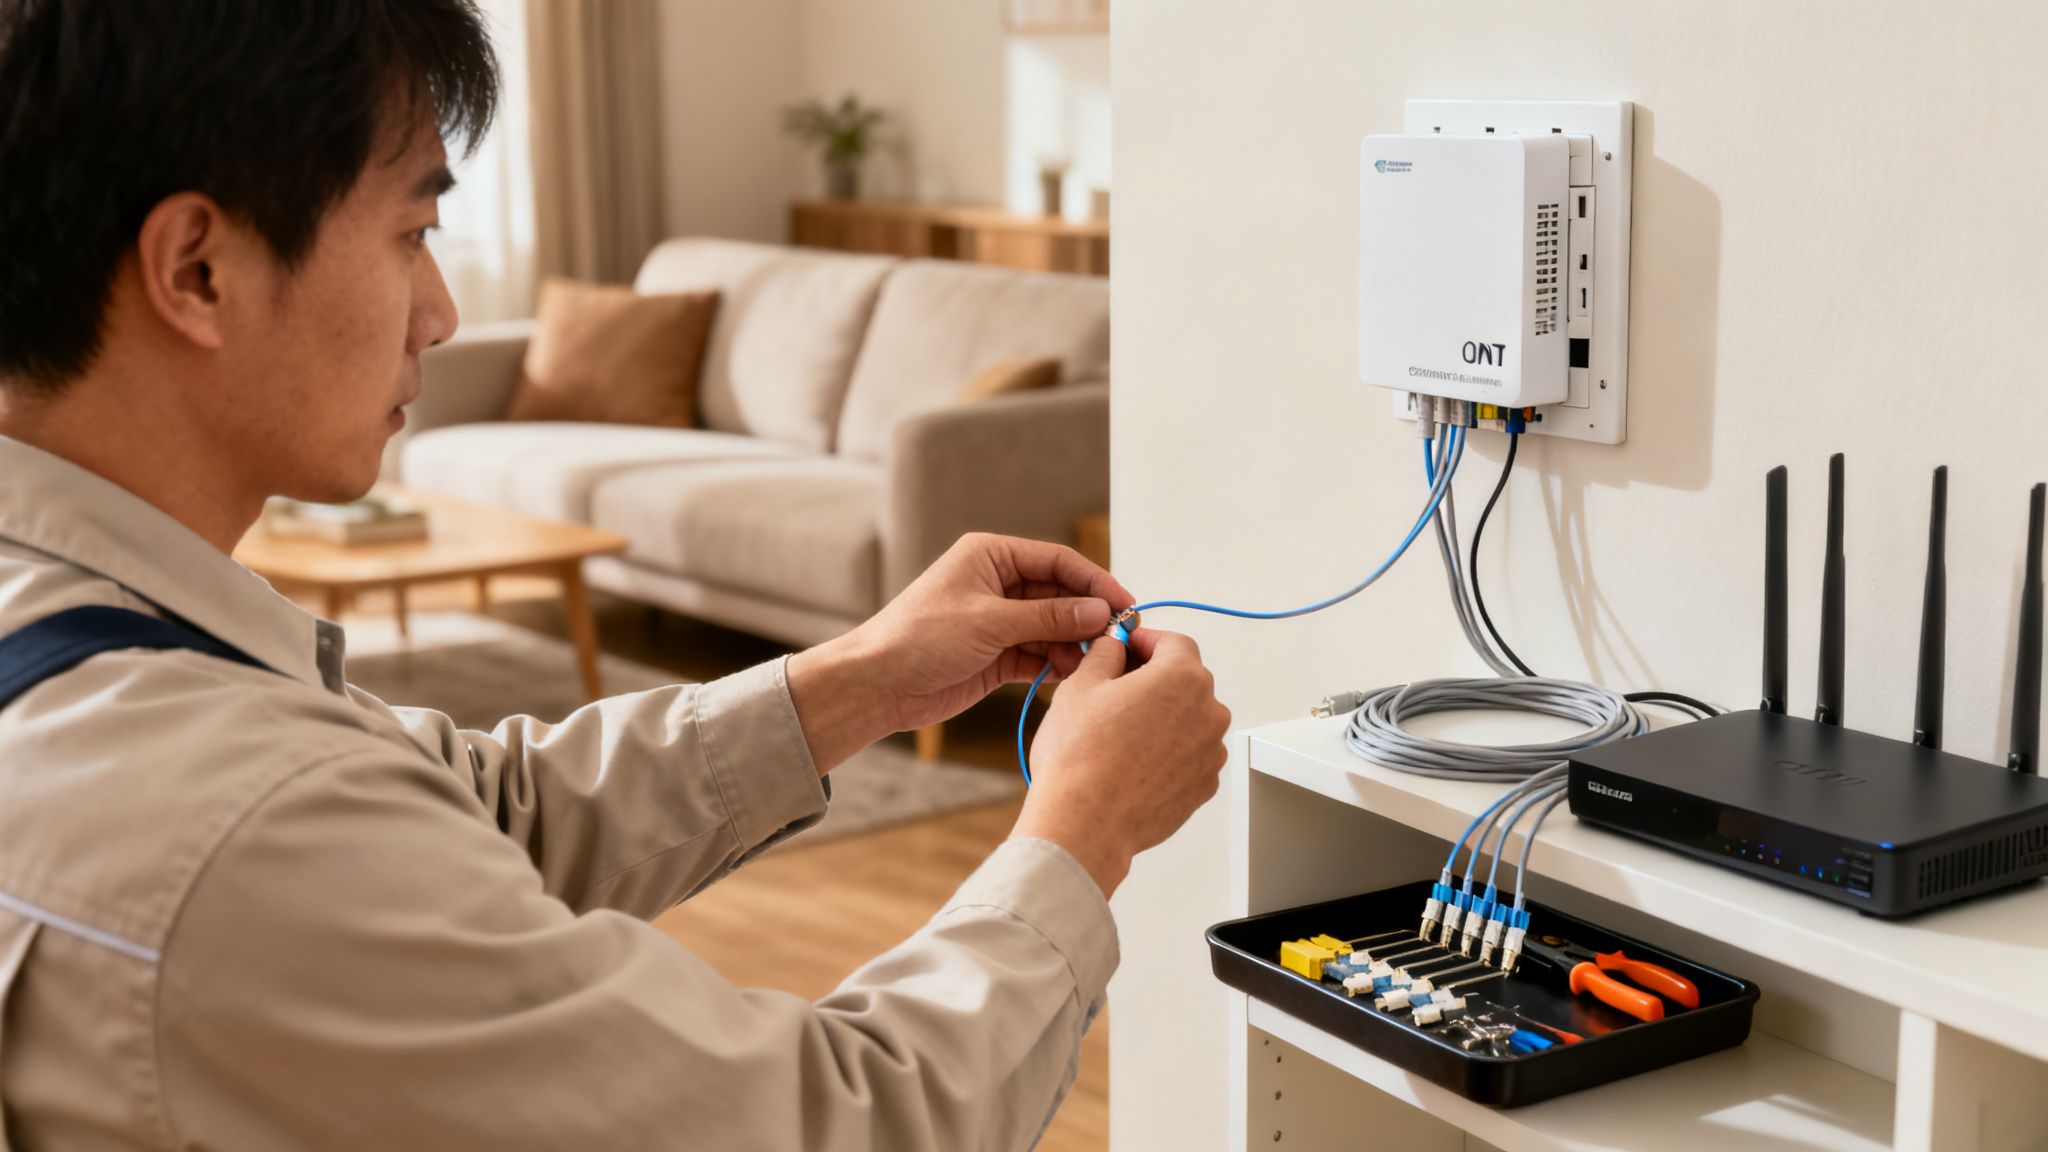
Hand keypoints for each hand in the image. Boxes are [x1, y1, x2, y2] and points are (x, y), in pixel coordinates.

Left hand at [786, 533, 1131, 770]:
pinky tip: (1072, 675)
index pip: (1057, 561)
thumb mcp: (989, 622)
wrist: (877, 684)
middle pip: (1060, 594)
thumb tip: (1099, 611)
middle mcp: (998, 583)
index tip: (1124, 604)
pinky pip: (1039, 654)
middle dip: (1087, 615)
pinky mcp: (997, 654)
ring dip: (1074, 644)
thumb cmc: (920, 638)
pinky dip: (1056, 664)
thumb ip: (1048, 617)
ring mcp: (999, 620)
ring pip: (1053, 627)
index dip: (1095, 581)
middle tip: (1117, 638)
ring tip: (1091, 663)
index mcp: (991, 556)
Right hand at [1011, 628, 1230, 896]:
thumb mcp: (1081, 684)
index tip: (1125, 647)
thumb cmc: (1080, 756)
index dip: (1145, 641)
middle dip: (1153, 678)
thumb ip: (1106, 653)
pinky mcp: (1203, 786)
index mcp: (1183, 678)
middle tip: (1114, 688)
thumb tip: (1114, 645)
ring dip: (1162, 717)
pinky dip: (1167, 751)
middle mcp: (1209, 713)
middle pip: (1184, 680)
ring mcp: (1210, 753)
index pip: (1173, 642)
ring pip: (1188, 719)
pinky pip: (1188, 755)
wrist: (1085, 822)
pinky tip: (1132, 761)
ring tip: (1120, 732)